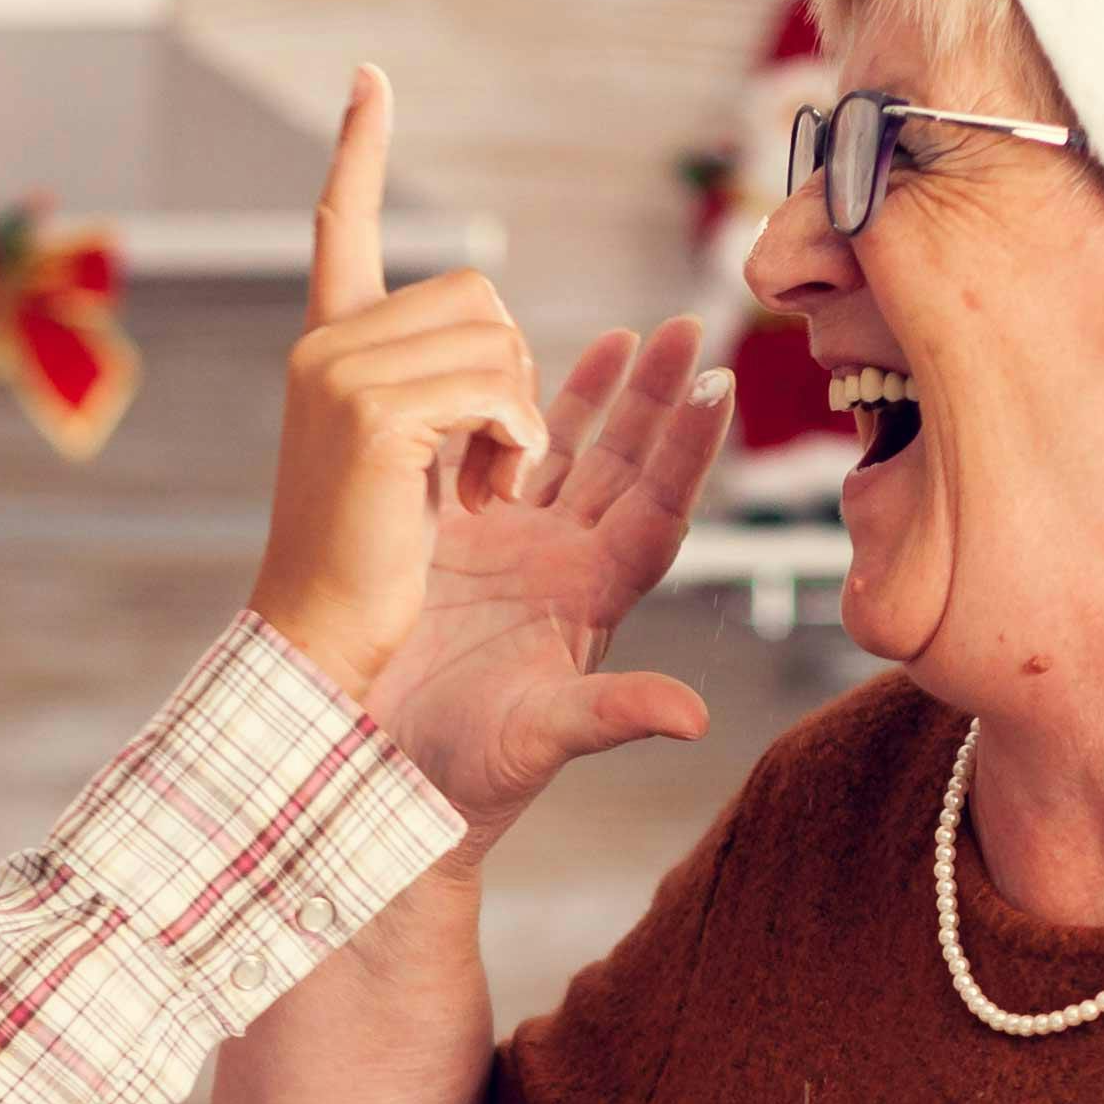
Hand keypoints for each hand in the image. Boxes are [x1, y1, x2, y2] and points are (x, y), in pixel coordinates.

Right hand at [246, 67, 545, 698]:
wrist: (320, 642)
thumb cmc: (366, 570)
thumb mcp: (404, 459)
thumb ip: (443, 388)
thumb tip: (495, 341)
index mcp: (329, 351)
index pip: (345, 229)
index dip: (359, 153)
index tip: (369, 79)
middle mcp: (325, 348)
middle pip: (474, 291)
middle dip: (511, 370)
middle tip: (487, 458)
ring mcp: (342, 375)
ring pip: (493, 333)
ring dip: (518, 412)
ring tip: (483, 484)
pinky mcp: (373, 415)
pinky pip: (493, 383)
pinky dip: (514, 436)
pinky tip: (486, 490)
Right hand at [363, 314, 726, 856]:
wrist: (383, 779)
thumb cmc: (464, 778)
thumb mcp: (539, 743)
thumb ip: (611, 716)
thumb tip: (692, 718)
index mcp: (592, 601)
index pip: (659, 510)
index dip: (690, 451)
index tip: (720, 384)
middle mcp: (564, 569)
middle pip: (628, 468)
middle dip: (658, 397)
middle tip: (688, 324)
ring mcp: (515, 554)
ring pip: (571, 458)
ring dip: (602, 395)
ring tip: (633, 333)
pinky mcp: (460, 546)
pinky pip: (499, 463)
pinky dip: (517, 414)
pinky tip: (525, 369)